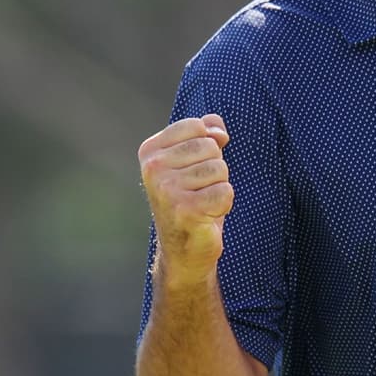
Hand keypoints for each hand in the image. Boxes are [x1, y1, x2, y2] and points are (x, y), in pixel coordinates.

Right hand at [139, 114, 233, 282]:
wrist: (184, 249)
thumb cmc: (192, 200)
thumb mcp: (195, 161)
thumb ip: (207, 135)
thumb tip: (218, 129)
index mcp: (150, 151)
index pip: (196, 126)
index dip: (206, 146)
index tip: (192, 169)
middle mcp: (153, 168)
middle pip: (210, 147)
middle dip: (215, 169)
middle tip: (198, 191)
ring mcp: (166, 188)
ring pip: (220, 169)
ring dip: (219, 187)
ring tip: (202, 203)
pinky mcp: (185, 209)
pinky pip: (225, 191)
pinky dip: (223, 204)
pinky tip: (206, 215)